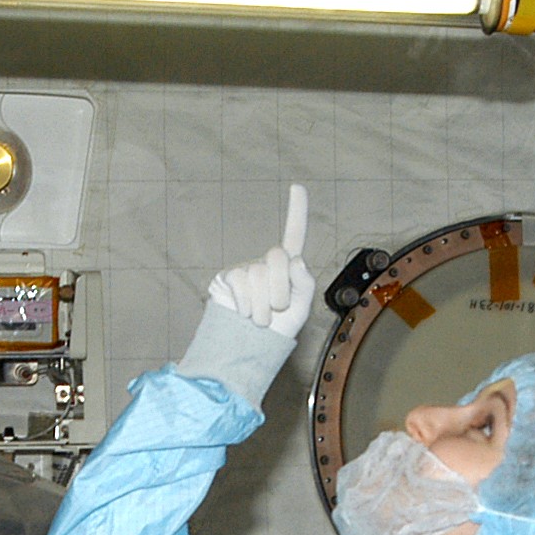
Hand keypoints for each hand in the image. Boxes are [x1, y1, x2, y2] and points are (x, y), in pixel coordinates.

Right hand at [206, 184, 313, 336]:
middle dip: (281, 288)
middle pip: (277, 256)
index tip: (297, 186)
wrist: (252, 347)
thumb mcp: (302, 308)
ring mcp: (246, 269)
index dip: (296, 210)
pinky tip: (246, 314)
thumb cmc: (279, 328)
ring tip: (262, 319)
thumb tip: (296, 260)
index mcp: (288, 266)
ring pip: (258, 273)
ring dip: (263, 304)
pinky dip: (247, 304)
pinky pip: (240, 282)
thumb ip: (306, 284)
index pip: (294, 234)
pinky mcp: (228, 278)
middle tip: (278, 309)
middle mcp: (266, 262)